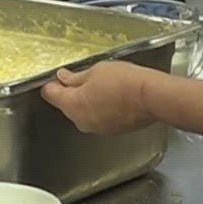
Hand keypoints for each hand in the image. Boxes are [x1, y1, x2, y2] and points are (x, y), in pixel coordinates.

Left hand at [41, 63, 156, 135]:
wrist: (151, 97)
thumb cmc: (124, 81)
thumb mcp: (96, 71)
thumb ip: (75, 77)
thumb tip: (63, 78)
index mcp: (72, 105)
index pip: (51, 94)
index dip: (53, 83)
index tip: (60, 76)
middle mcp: (81, 122)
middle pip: (67, 105)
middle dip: (73, 93)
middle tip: (87, 77)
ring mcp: (96, 129)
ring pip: (84, 113)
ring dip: (88, 102)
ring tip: (104, 86)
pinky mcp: (111, 132)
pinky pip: (99, 119)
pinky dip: (101, 110)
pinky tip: (114, 98)